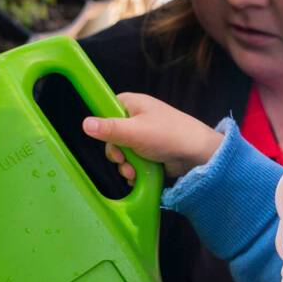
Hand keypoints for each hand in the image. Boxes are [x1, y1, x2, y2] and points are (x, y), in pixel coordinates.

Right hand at [82, 92, 223, 180]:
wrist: (198, 154)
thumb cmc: (167, 135)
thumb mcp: (134, 132)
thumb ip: (109, 129)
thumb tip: (84, 123)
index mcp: (132, 104)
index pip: (106, 110)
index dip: (104, 128)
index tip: (109, 141)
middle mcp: (137, 118)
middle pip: (112, 136)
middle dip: (116, 154)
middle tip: (124, 161)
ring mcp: (144, 136)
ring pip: (122, 152)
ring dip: (125, 166)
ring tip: (133, 173)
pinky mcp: (151, 152)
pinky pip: (134, 161)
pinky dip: (134, 170)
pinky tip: (138, 177)